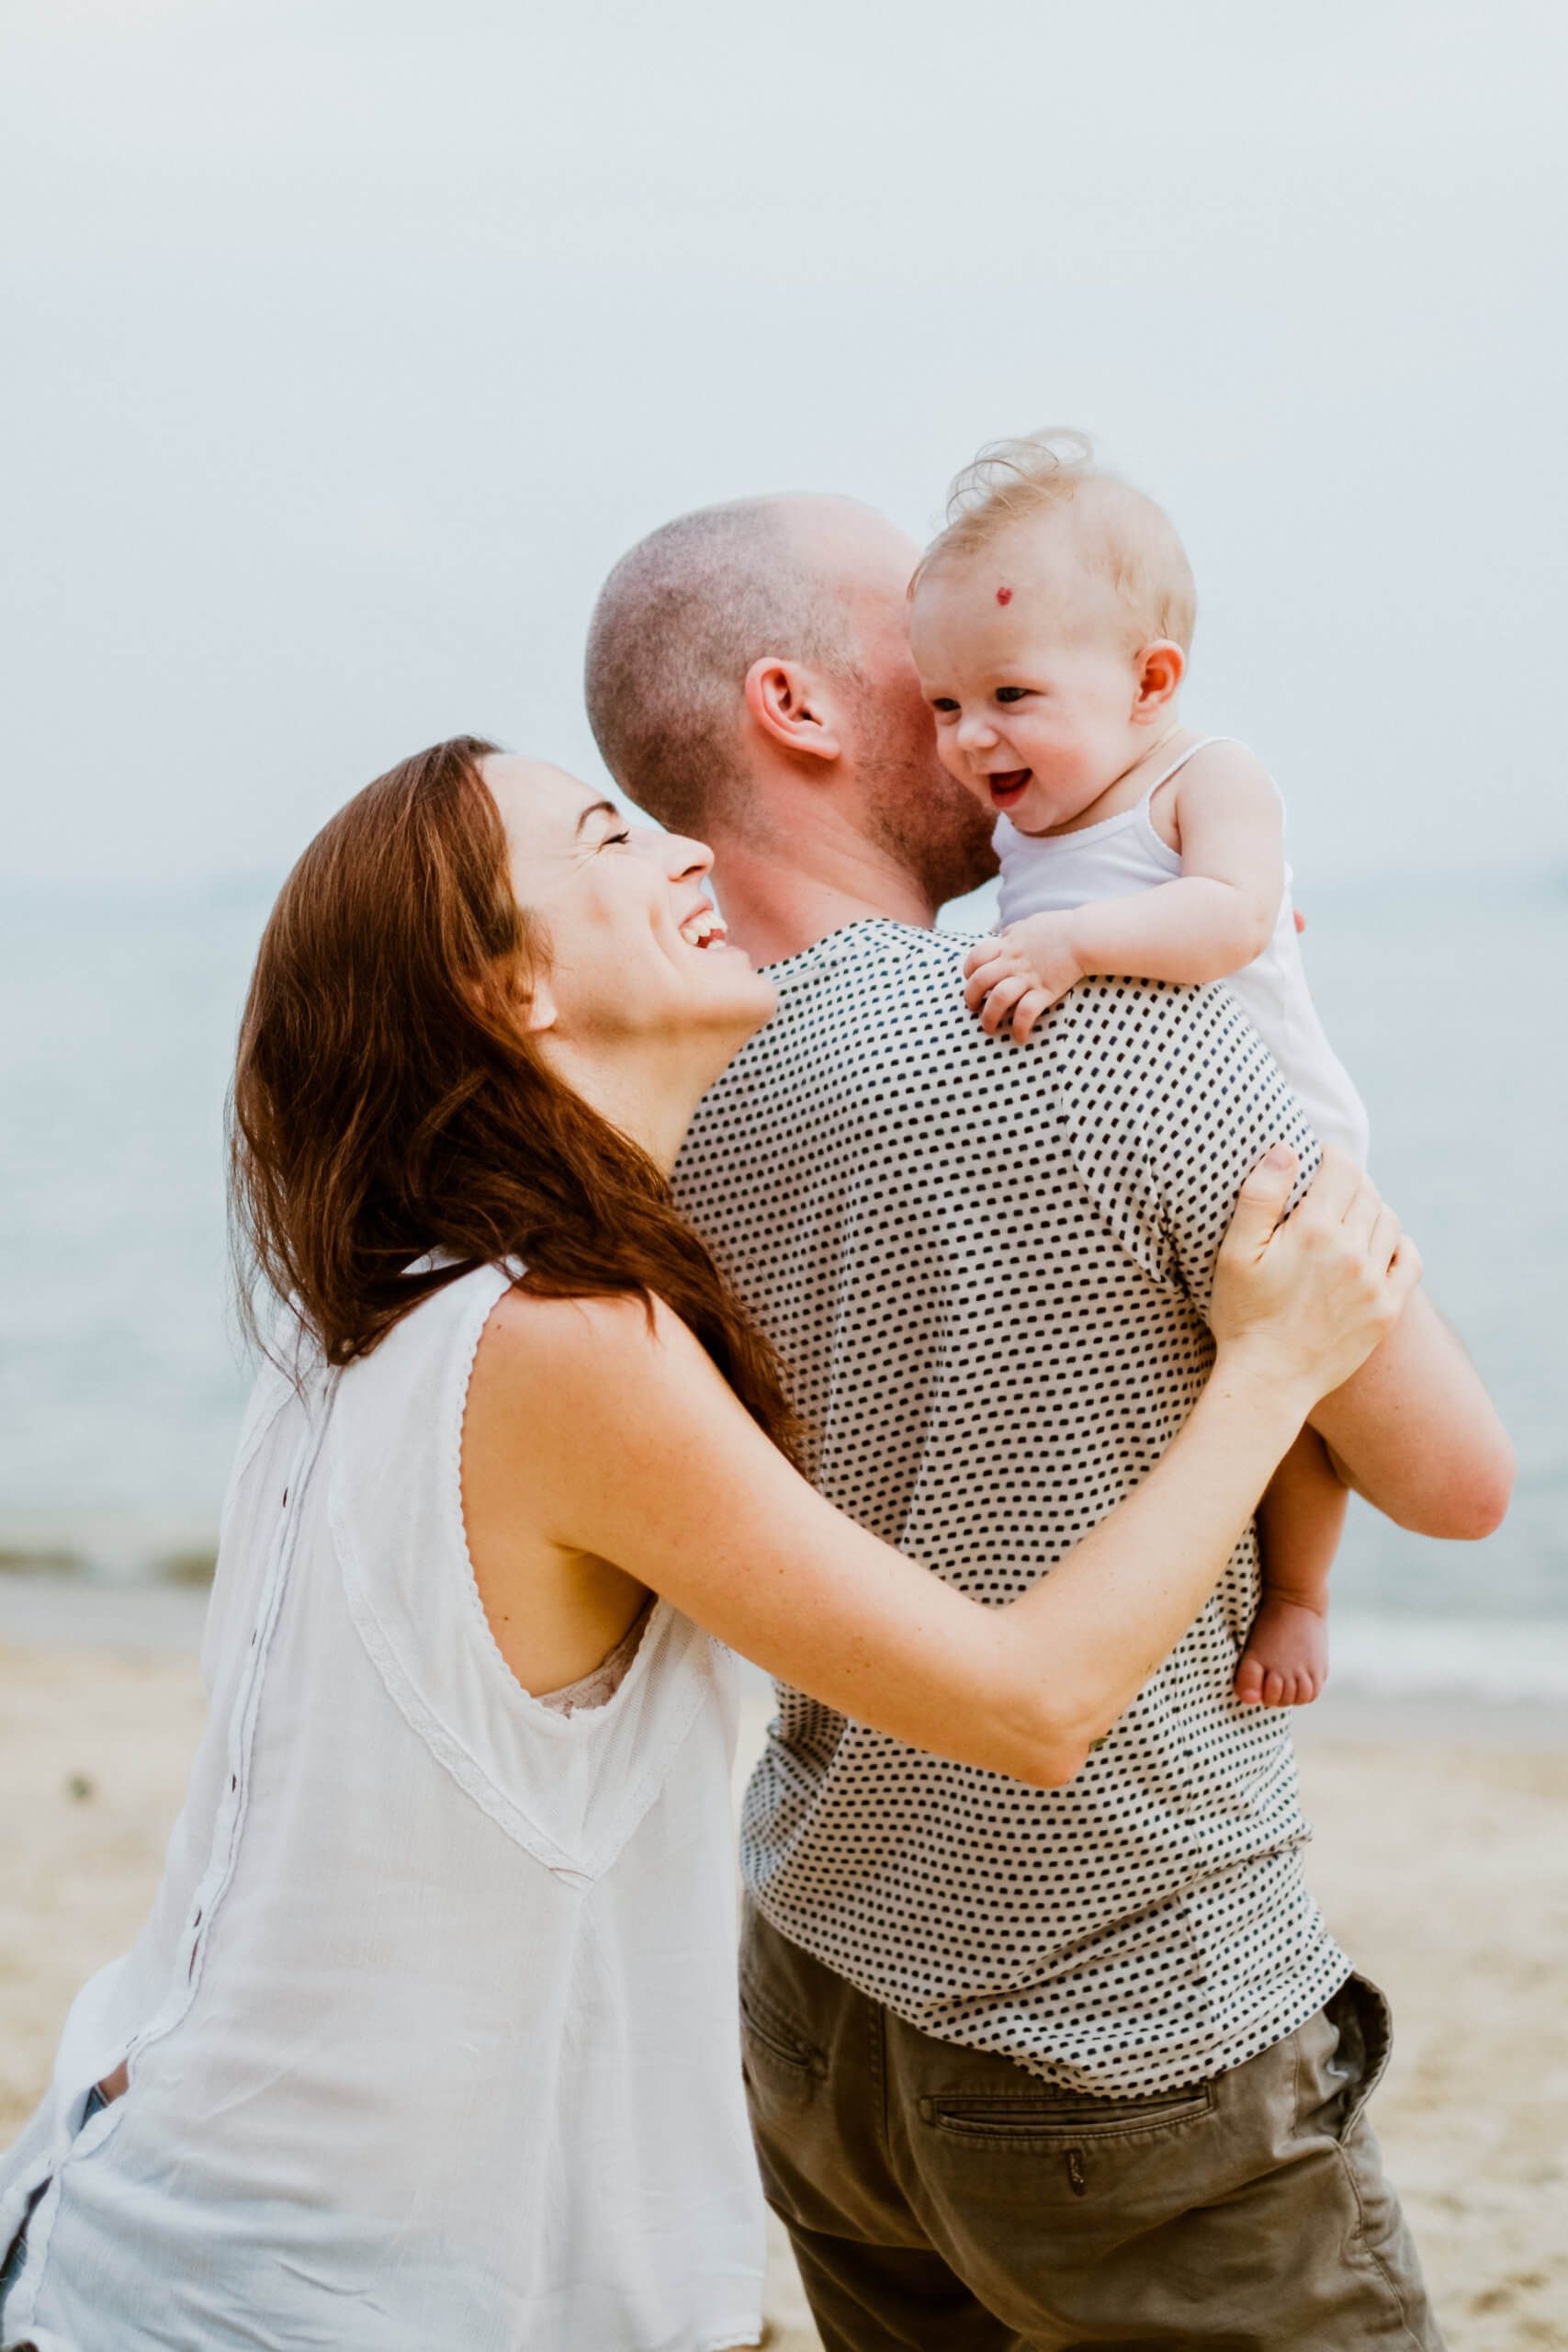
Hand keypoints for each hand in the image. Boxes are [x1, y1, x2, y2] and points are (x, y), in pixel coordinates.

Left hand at [963, 914, 1083, 1042]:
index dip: (968, 970)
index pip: (977, 956)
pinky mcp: (1045, 991)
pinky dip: (1020, 1027)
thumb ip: (1015, 931)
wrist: (1085, 936)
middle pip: (980, 980)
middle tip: (973, 1007)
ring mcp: (1028, 977)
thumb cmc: (1061, 927)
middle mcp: (1013, 962)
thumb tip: (1005, 934)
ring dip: (989, 1017)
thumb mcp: (1031, 923)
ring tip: (989, 1028)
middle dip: (971, 997)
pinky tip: (1020, 1037)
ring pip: (998, 999)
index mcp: (1009, 945)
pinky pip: (1026, 1012)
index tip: (970, 979)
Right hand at [1210, 1145, 1420, 1404]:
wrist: (1268, 1382)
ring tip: (1348, 1217)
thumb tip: (1286, 1149)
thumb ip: (1259, 1196)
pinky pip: (1410, 1259)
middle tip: (1329, 1189)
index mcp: (1313, 1232)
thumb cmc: (1243, 1316)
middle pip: (1368, 1193)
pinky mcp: (1387, 1310)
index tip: (1320, 1157)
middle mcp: (1351, 1253)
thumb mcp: (1234, 1253)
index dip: (1332, 1155)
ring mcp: (1374, 1283)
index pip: (1342, 1169)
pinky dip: (1397, 1243)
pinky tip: (1376, 1246)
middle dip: (1349, 1182)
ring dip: (1372, 1210)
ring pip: (1389, 1221)